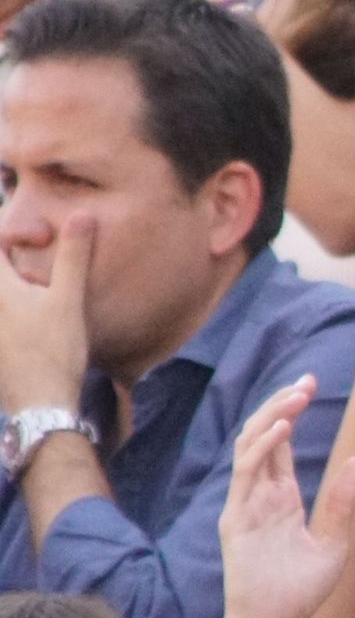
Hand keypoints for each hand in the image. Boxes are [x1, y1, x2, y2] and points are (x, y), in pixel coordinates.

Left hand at [0, 213, 92, 413]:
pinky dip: (17, 304)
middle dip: (16, 255)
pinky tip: (36, 317)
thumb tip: (83, 215)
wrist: (39, 402)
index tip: (47, 237)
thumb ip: (73, 255)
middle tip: (44, 260)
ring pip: (3, 290)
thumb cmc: (54, 351)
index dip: (19, 229)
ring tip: (43, 290)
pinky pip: (5, 315)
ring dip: (18, 281)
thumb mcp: (68, 300)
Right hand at [219, 375, 354, 617]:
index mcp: (281, 498)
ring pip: (250, 446)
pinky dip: (263, 447)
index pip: (280, 443)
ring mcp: (245, 505)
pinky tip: (282, 428)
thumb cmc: (301, 593)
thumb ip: (342, 502)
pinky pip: (246, 474)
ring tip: (297, 394)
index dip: (290, 410)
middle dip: (281, 403)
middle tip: (306, 378)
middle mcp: (260, 496)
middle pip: (263, 435)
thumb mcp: (335, 542)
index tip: (309, 383)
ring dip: (271, 417)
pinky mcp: (236, 520)